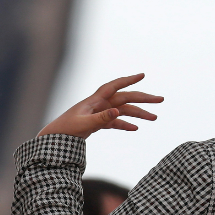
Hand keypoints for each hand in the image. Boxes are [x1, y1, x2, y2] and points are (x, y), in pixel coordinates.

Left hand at [38, 73, 163, 138]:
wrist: (53, 139)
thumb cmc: (65, 130)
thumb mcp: (83, 125)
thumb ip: (101, 118)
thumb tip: (118, 111)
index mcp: (95, 101)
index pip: (115, 86)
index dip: (129, 80)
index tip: (143, 75)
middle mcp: (100, 104)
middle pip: (125, 98)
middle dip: (143, 98)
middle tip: (160, 100)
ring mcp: (100, 113)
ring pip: (124, 110)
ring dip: (139, 113)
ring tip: (155, 117)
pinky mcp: (98, 123)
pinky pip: (116, 122)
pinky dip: (126, 124)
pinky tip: (135, 128)